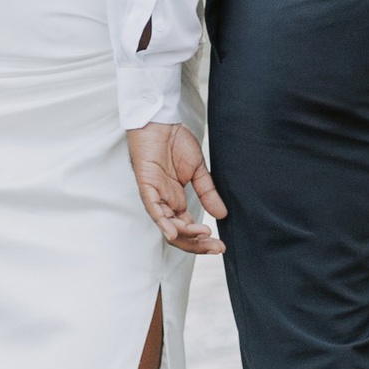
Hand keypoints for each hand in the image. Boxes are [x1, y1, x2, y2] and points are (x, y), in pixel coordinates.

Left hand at [128, 121, 224, 252]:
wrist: (160, 120)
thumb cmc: (174, 142)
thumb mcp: (198, 170)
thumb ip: (207, 193)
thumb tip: (222, 214)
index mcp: (176, 201)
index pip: (187, 230)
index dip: (202, 241)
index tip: (221, 245)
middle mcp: (165, 203)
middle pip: (178, 234)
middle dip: (197, 245)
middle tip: (216, 247)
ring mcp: (155, 195)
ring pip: (167, 226)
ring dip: (185, 235)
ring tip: (203, 234)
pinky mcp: (147, 185)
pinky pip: (153, 209)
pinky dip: (163, 223)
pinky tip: (173, 232)